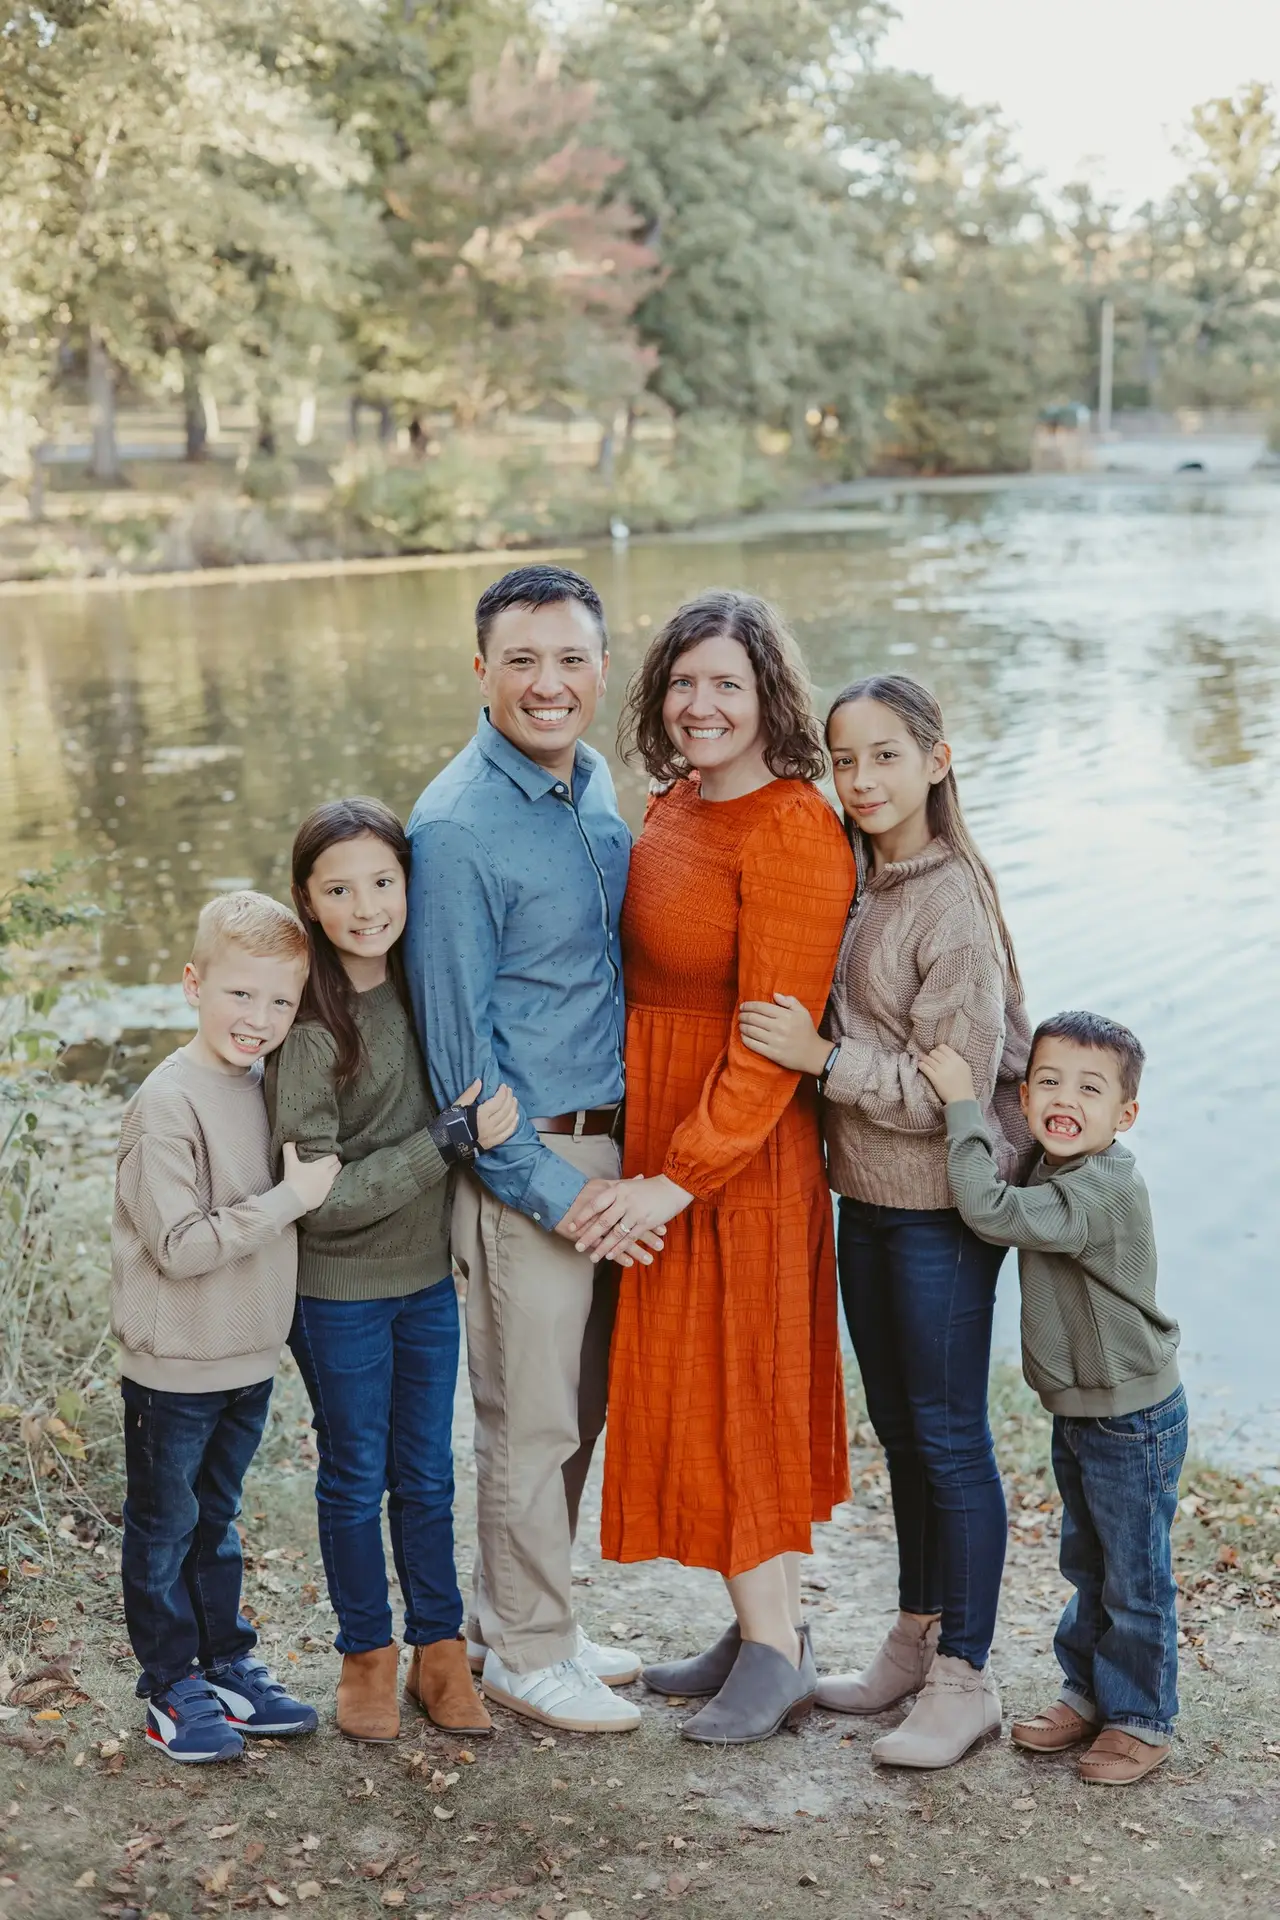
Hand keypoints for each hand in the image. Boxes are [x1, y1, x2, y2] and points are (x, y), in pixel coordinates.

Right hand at [281, 1141, 341, 1210]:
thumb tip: (289, 1140)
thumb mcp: (290, 1163)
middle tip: (328, 1163)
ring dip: (334, 1173)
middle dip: (335, 1163)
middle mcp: (329, 1175)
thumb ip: (289, 1149)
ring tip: (327, 1173)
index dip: (331, 1155)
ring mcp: (329, 1186)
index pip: (334, 1157)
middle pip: (338, 1166)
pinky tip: (324, 1184)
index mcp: (322, 1166)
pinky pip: (332, 1187)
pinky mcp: (326, 1196)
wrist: (293, 1200)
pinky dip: (330, 1184)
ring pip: (337, 1176)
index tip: (327, 1155)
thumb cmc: (293, 1180)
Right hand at [452, 1078, 519, 1150]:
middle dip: (509, 1098)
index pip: (497, 1101)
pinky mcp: (493, 1143)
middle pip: (505, 1110)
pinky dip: (514, 1124)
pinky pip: (507, 1133)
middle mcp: (489, 1126)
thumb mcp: (457, 1106)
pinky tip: (516, 1117)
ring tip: (514, 1101)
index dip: (502, 1092)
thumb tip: (479, 1081)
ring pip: (509, 1121)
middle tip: (509, 1091)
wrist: (446, 1145)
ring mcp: (492, 1136)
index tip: (503, 1086)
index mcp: (480, 1115)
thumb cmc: (450, 1123)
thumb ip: (470, 1094)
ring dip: (513, 1109)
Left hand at [567, 1174, 691, 1263]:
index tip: (571, 1227)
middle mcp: (625, 1200)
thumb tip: (593, 1195)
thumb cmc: (648, 1187)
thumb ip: (612, 1191)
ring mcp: (635, 1212)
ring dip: (603, 1247)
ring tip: (593, 1257)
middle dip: (589, 1236)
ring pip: (615, 1233)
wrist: (673, 1187)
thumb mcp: (628, 1185)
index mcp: (618, 1189)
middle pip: (603, 1221)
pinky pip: (629, 1238)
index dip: (582, 1217)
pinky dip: (619, 1248)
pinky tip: (611, 1256)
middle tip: (578, 1247)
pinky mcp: (646, 1222)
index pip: (595, 1205)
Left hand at [738, 993, 830, 1073]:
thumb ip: (790, 1001)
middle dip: (743, 1016)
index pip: (761, 1007)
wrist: (814, 1054)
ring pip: (751, 1031)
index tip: (743, 1006)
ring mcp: (775, 1041)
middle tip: (740, 1015)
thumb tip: (774, 994)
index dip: (749, 1006)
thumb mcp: (803, 1012)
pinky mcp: (772, 1053)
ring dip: (742, 1027)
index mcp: (786, 1015)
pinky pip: (753, 1045)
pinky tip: (743, 1036)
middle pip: (753, 1018)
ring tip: (741, 1025)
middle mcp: (779, 1027)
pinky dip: (745, 1039)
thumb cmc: (807, 1031)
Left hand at [918, 1044, 977, 1105]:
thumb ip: (956, 1060)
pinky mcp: (935, 1078)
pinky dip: (921, 1065)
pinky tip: (920, 1065)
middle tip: (929, 1058)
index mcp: (958, 1059)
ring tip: (920, 1059)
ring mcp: (941, 1070)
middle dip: (930, 1055)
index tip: (936, 1054)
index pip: (943, 1047)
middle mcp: (949, 1063)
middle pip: (934, 1052)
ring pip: (928, 1059)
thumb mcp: (965, 1068)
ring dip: (923, 1058)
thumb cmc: (964, 1085)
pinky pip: (925, 1067)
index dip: (938, 1050)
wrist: (962, 1099)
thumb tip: (945, 1054)